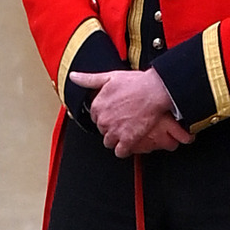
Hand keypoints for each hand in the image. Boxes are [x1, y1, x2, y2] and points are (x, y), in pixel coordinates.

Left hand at [70, 68, 188, 157]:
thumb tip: (73, 76)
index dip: (105, 114)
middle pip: (102, 129)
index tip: (114, 111)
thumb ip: (88, 79)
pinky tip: (129, 142)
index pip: (95, 117)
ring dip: (116, 138)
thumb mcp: (109, 76)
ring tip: (127, 129)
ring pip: (109, 142)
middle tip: (123, 119)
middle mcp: (103, 120)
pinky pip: (120, 152)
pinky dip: (124, 149)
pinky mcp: (127, 140)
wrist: (156, 90)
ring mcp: (115, 131)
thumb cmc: (136, 83)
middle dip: (111, 126)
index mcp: (97, 106)